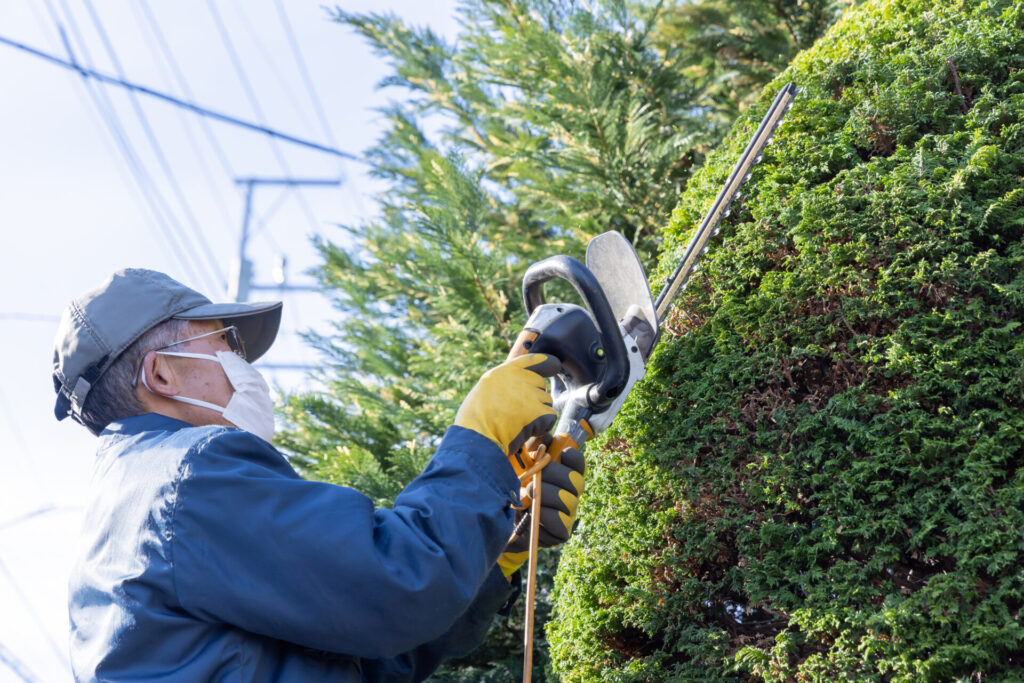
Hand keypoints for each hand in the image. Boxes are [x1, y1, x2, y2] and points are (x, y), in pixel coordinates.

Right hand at [455, 354, 559, 455]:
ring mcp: (529, 394)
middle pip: (541, 385)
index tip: (554, 364)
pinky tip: (528, 431)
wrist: (477, 438)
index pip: (530, 361)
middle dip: (536, 398)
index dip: (545, 362)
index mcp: (502, 373)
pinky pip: (550, 416)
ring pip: (547, 401)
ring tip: (520, 423)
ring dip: (539, 414)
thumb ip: (503, 386)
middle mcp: (518, 379)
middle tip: (520, 413)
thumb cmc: (475, 421)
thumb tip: (517, 391)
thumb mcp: (484, 392)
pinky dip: (543, 426)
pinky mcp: (538, 411)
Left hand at [497, 446, 584, 577]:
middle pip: (576, 480)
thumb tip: (546, 433)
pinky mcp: (559, 533)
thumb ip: (532, 445)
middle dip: (553, 476)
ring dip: (546, 495)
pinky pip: (561, 522)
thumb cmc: (507, 486)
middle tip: (533, 478)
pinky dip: (544, 515)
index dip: (573, 457)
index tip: (560, 454)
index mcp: (559, 473)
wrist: (494, 519)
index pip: (578, 463)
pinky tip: (531, 514)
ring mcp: (566, 513)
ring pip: (568, 500)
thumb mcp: (516, 460)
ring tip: (528, 495)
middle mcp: (567, 492)